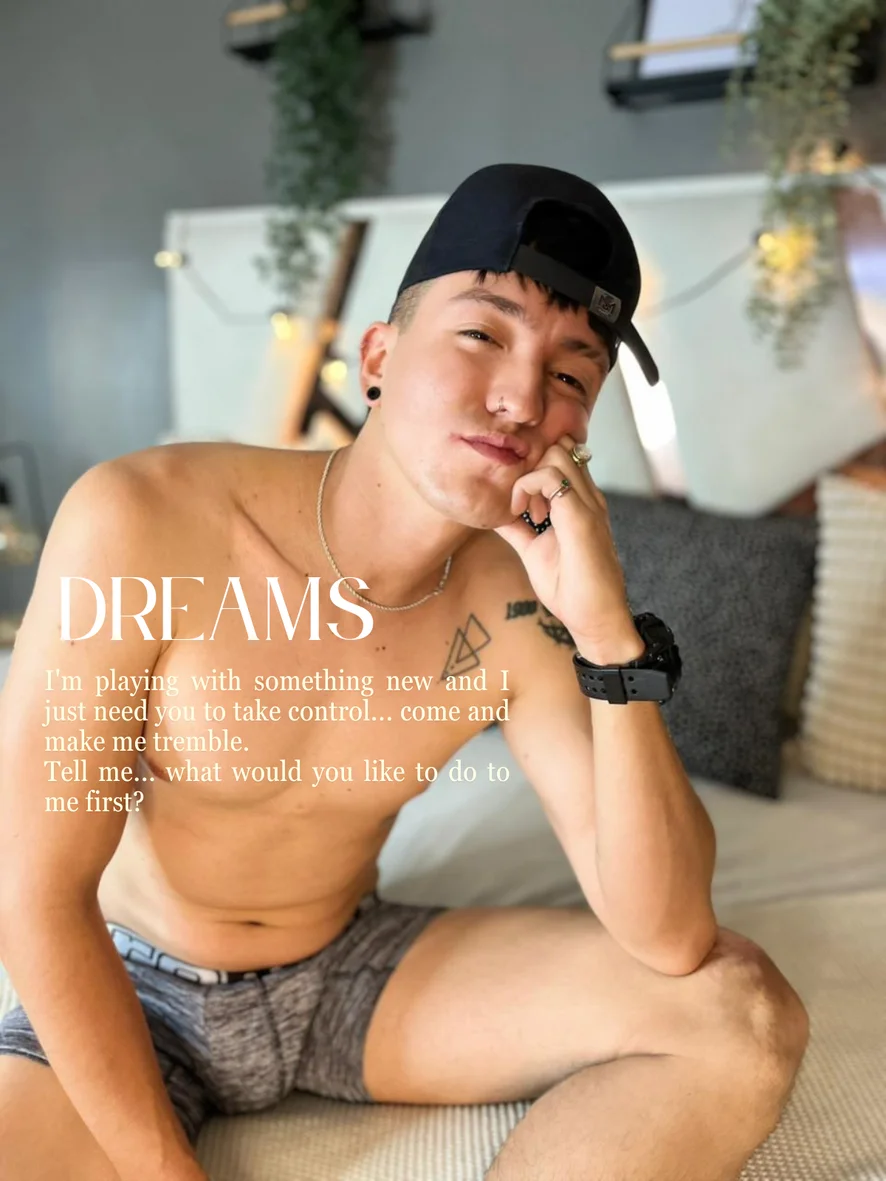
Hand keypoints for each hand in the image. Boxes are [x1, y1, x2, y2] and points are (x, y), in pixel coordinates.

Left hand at [494, 434, 641, 658]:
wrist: (595, 618)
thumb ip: (518, 530)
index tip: (522, 504)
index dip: (535, 468)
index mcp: (582, 503)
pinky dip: (527, 488)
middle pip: (558, 448)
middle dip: (531, 468)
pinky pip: (550, 477)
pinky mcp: (581, 517)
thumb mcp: (535, 551)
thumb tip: (496, 516)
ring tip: (527, 513)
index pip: (561, 458)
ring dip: (530, 477)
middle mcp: (589, 498)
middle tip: (524, 507)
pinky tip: (525, 515)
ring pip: (556, 454)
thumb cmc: (571, 589)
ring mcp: (588, 504)